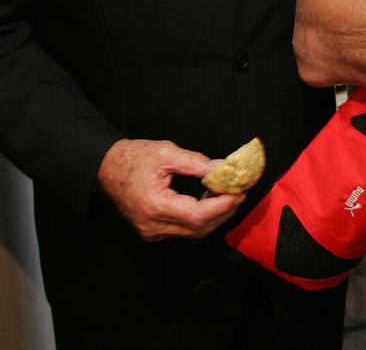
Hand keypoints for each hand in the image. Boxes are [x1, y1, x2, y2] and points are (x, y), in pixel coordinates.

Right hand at [97, 138, 244, 241]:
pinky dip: (201, 218)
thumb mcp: (166, 152)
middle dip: (224, 211)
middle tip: (240, 192)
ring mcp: (152, 231)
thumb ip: (196, 163)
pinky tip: (210, 201)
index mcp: (155, 206)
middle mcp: (153, 225)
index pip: (198, 215)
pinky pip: (184, 229)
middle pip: (198, 228)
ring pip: (193, 232)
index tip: (239, 192)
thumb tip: (223, 168)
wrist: (106, 167)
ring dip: (214, 216)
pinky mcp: (153, 230)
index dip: (222, 205)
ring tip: (228, 195)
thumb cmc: (132, 158)